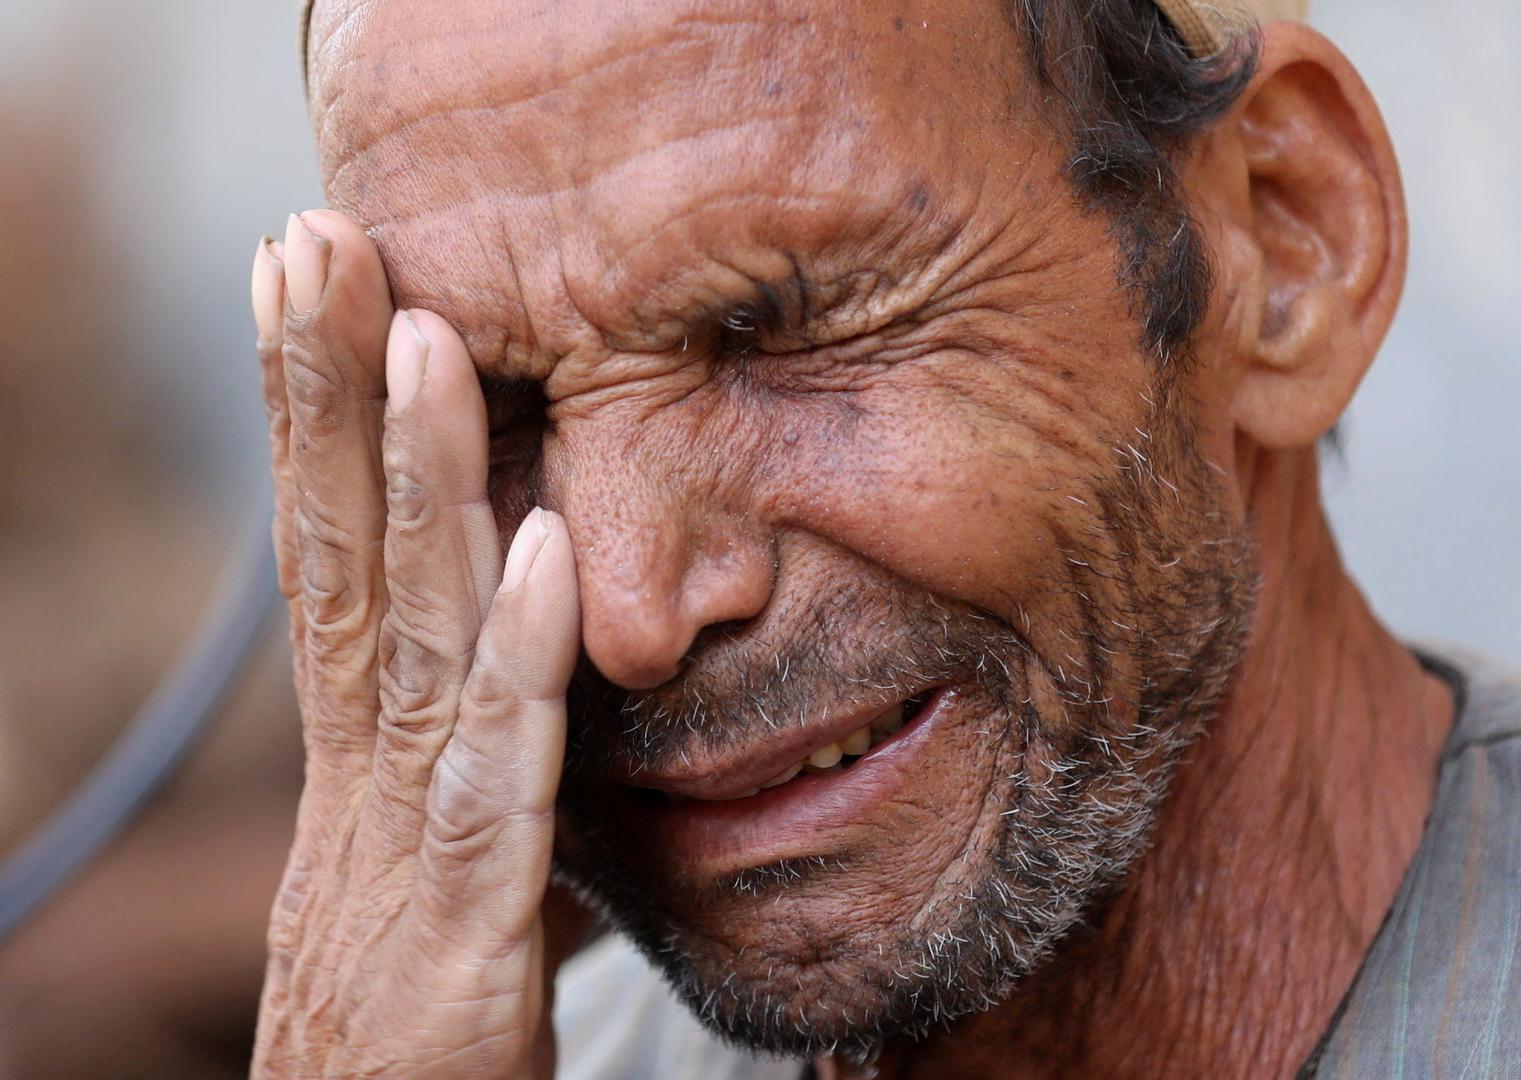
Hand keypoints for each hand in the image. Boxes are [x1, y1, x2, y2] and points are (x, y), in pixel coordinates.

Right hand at [248, 211, 580, 1077]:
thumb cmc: (420, 1054)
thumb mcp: (452, 889)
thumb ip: (487, 792)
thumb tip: (539, 723)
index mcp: (363, 775)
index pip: (337, 574)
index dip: (317, 437)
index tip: (318, 303)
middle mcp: (360, 794)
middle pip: (343, 566)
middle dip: (326, 399)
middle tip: (319, 240)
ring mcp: (399, 861)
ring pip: (412, 640)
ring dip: (416, 481)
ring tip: (421, 332)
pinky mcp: (463, 946)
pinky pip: (496, 782)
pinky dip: (519, 660)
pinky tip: (542, 544)